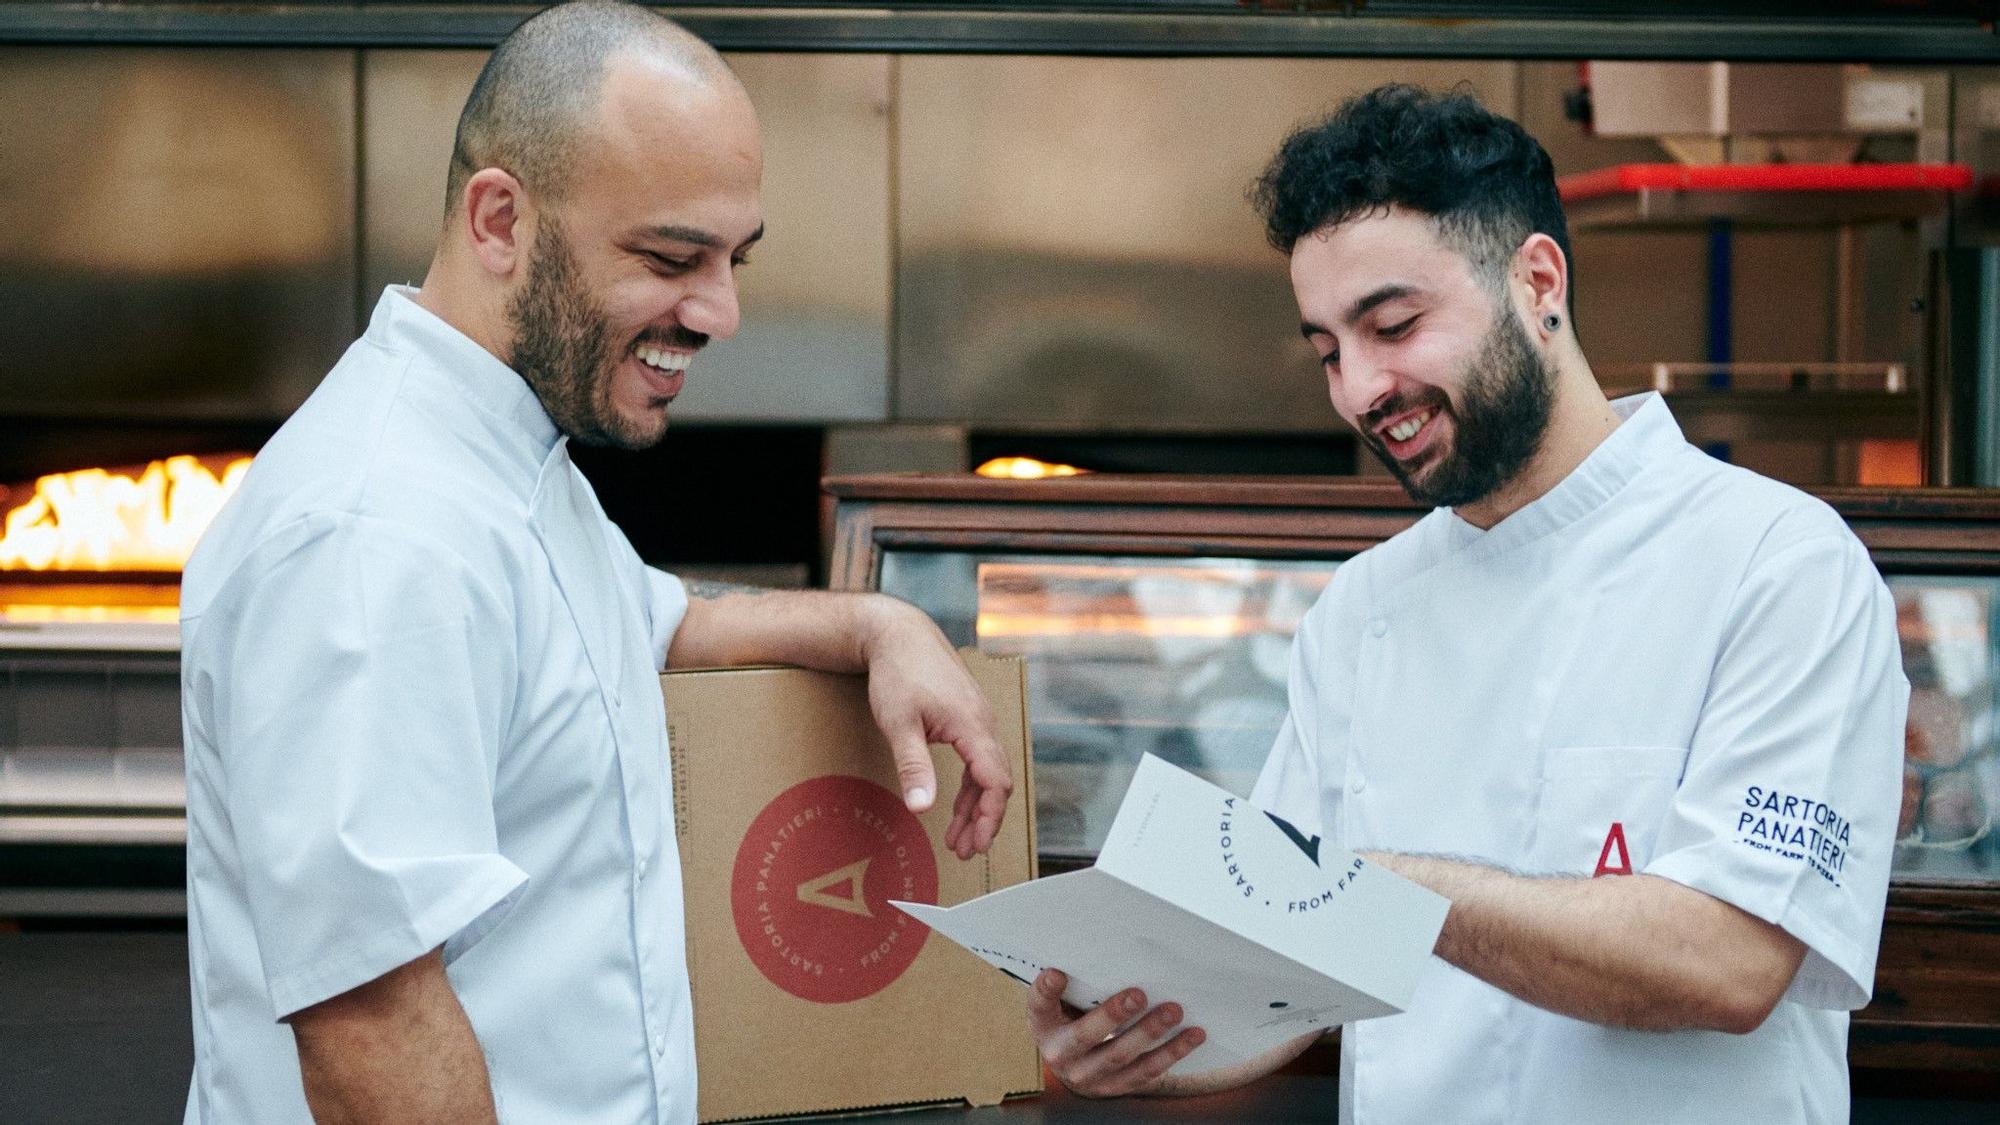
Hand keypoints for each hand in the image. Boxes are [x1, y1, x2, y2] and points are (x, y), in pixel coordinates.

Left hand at [860, 597, 1011, 857]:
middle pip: (997, 781)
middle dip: (984, 819)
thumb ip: (913, 766)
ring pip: (987, 772)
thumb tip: (922, 807)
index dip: (989, 817)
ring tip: (958, 838)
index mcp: (972, 725)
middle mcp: (983, 722)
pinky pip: (977, 758)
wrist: (898, 633)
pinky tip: (955, 804)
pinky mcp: (968, 717)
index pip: (996, 781)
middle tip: (965, 851)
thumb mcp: (898, 723)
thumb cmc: (897, 673)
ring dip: (975, 806)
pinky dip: (969, 786)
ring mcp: (978, 718)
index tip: (975, 844)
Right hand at [1027, 969, 1205, 1097]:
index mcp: (1044, 1024)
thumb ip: (1078, 981)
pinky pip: (1146, 1071)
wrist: (1076, 1065)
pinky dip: (1172, 1052)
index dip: (1046, 990)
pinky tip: (1192, 1035)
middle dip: (1113, 1015)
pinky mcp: (1116, 1086)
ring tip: (1173, 1011)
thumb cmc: (1073, 1019)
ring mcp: (1089, 1075)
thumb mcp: (1065, 1001)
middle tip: (1138, 994)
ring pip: (1121, 1056)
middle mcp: (1061, 1054)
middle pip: (1086, 1036)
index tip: (1057, 972)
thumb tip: (1107, 945)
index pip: (1038, 1005)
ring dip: (1150, 1033)